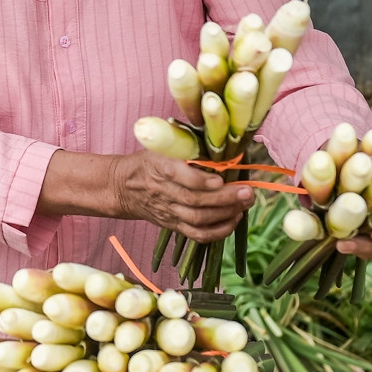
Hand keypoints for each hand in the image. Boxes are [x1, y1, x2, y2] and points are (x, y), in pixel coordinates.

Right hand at [114, 151, 255, 243]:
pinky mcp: (174, 226)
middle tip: (247, 192)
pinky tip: (234, 219)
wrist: (123, 188)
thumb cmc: (149, 162)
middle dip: (225, 198)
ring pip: (199, 220)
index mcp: (159, 167)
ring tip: (246, 204)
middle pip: (195, 201)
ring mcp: (169, 212)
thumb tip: (218, 137)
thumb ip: (184, 145)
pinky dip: (219, 231)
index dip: (201, 181)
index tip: (220, 179)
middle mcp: (164, 192)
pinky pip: (198, 234)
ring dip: (226, 214)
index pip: (179, 176)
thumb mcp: (160, 146)